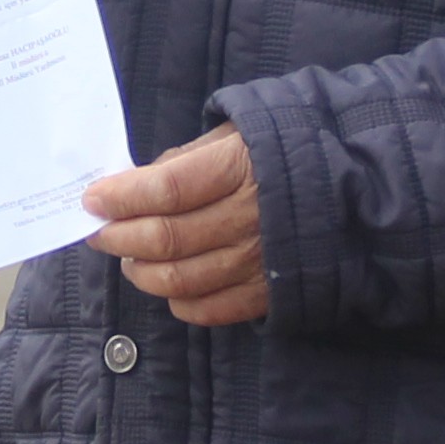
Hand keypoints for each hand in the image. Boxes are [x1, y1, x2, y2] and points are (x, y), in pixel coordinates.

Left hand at [88, 124, 269, 328]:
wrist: (351, 186)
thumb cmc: (280, 152)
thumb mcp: (234, 134)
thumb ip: (185, 159)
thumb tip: (134, 184)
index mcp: (240, 169)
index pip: (166, 190)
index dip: (122, 197)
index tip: (93, 199)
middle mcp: (250, 219)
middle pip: (166, 238)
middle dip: (119, 236)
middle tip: (100, 232)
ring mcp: (259, 262)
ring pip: (180, 279)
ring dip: (142, 272)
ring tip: (130, 257)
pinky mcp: (267, 293)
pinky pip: (209, 309)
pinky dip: (178, 300)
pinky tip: (167, 284)